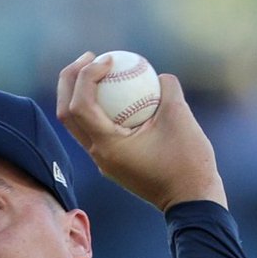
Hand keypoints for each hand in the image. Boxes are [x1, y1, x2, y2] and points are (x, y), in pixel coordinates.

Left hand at [56, 52, 227, 211]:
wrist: (191, 201)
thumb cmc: (188, 161)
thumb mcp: (180, 115)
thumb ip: (166, 87)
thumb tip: (155, 74)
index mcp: (108, 146)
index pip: (80, 105)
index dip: (87, 74)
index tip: (110, 59)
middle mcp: (99, 156)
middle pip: (66, 113)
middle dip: (70, 80)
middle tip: (90, 56)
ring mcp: (104, 161)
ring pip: (78, 124)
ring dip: (81, 94)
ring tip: (100, 70)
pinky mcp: (114, 163)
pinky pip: (97, 130)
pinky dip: (100, 108)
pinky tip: (119, 92)